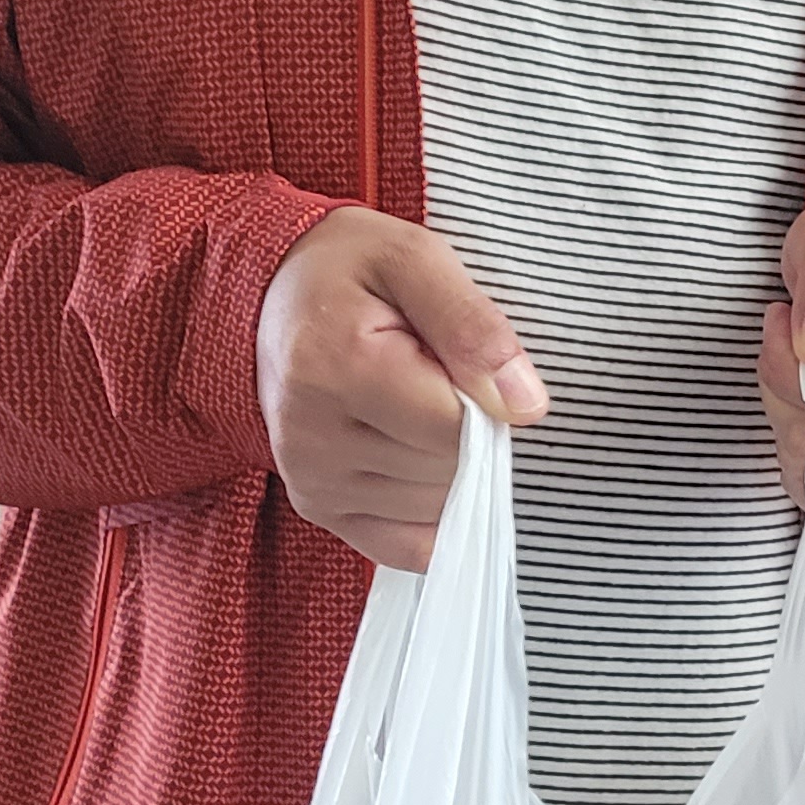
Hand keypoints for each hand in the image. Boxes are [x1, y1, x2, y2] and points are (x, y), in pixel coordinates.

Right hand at [257, 209, 547, 570]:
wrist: (278, 291)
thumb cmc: (351, 268)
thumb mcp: (415, 259)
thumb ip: (473, 326)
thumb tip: (526, 405)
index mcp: (338, 370)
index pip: (454, 426)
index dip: (485, 398)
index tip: (466, 360)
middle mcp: (312, 438)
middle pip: (446, 469)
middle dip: (469, 429)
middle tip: (437, 375)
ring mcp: (310, 480)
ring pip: (433, 505)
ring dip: (449, 464)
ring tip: (416, 403)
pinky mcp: (316, 506)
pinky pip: (406, 545)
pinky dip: (431, 512)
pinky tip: (419, 458)